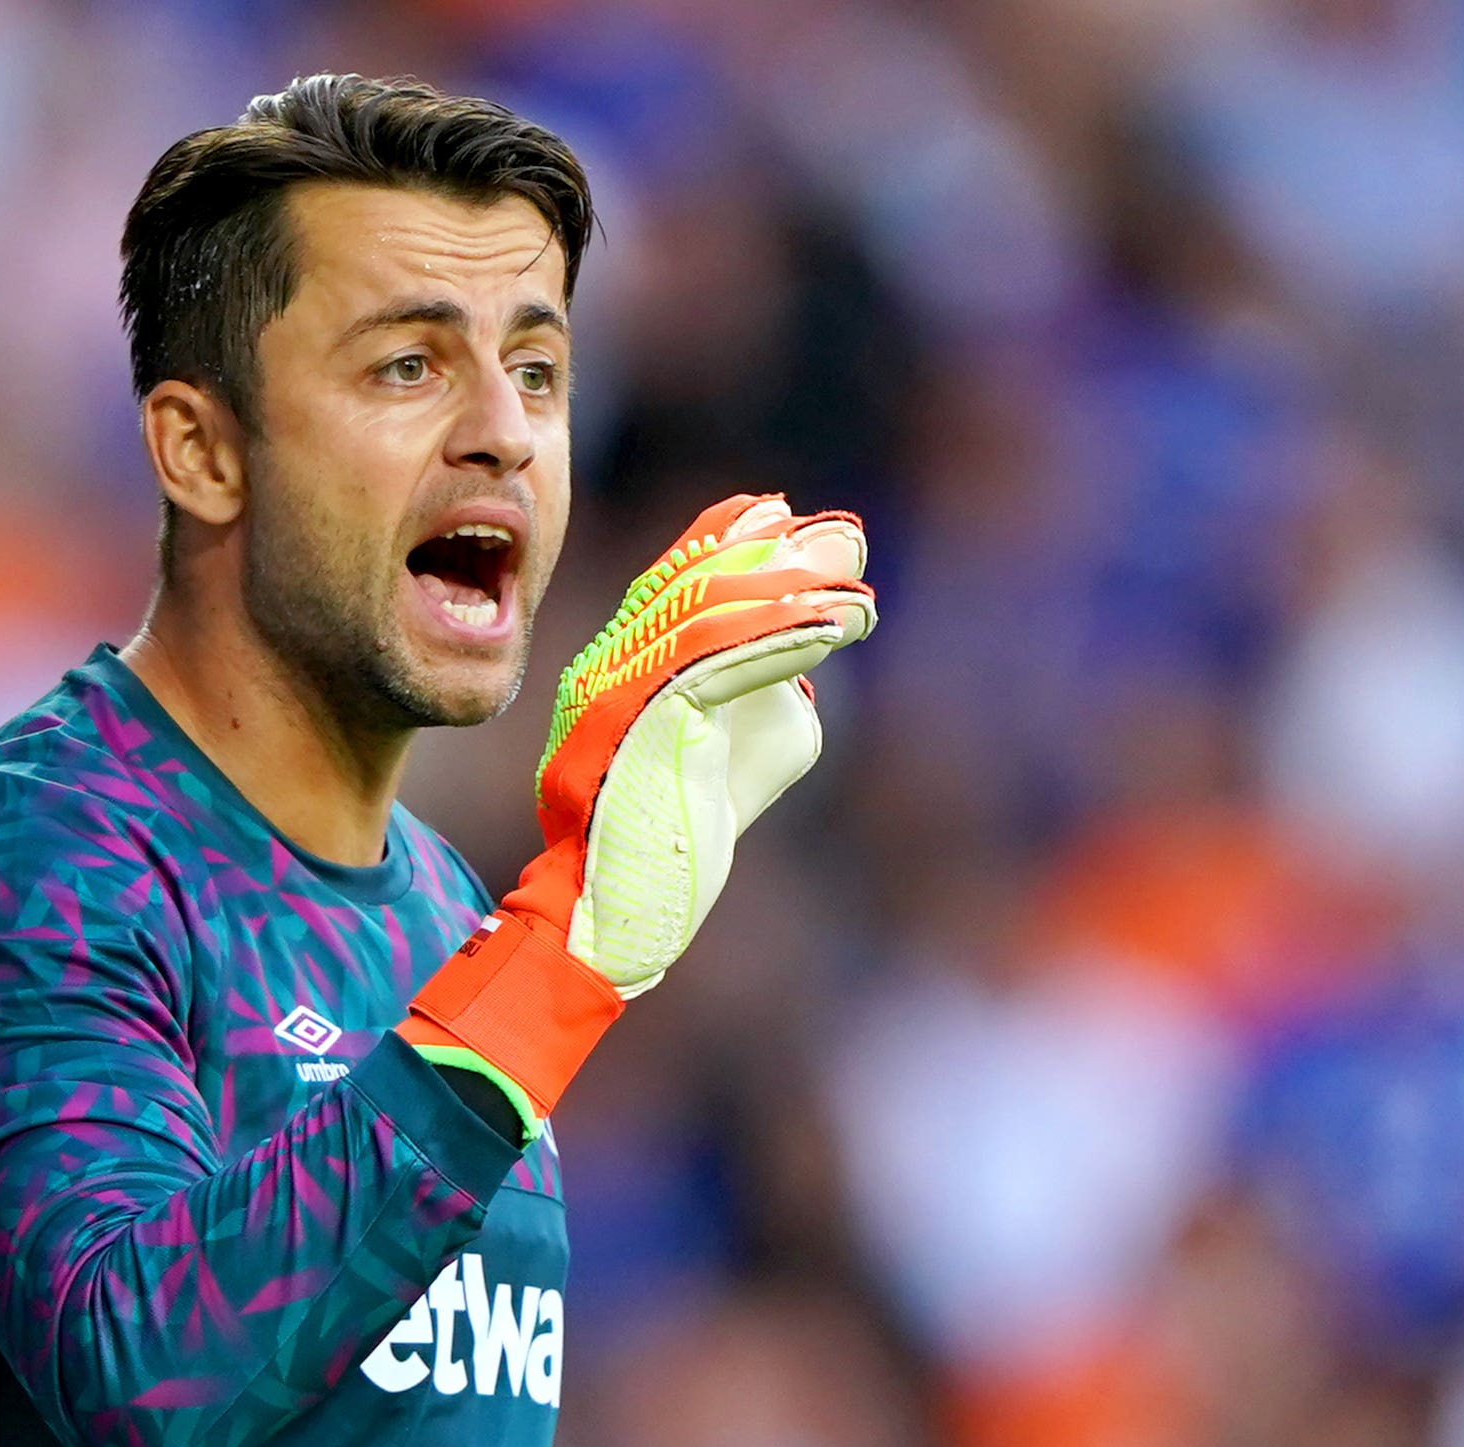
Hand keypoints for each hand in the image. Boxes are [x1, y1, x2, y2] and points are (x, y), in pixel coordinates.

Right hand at [404, 494, 876, 1127]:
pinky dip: (785, 637)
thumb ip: (770, 694)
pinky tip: (838, 626)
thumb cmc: (675, 845)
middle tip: (846, 541)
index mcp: (617, 666)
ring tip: (856, 592)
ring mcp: (615, 692)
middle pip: (696, 580)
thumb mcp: (736, 753)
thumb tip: (820, 650)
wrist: (613, 918)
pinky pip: (717, 661)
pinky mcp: (639, 725)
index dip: (728, 535)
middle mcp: (607, 666)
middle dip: (778, 554)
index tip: (785, 511)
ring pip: (707, 612)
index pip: (672, 577)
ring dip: (793, 594)